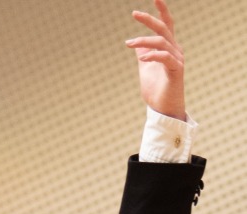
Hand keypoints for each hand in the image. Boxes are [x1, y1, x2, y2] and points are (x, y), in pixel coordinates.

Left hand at [127, 2, 185, 120]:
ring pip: (161, 42)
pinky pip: (165, 57)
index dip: (162, 10)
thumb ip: (143, 54)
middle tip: (134, 13)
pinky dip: (153, 55)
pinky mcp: (176, 70)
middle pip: (163, 28)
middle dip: (149, 19)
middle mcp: (175, 50)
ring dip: (143, 41)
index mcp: (169, 48)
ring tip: (129, 44)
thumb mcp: (145, 69)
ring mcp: (177, 59)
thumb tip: (135, 44)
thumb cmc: (156, 91)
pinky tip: (143, 58)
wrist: (164, 111)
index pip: (167, 24)